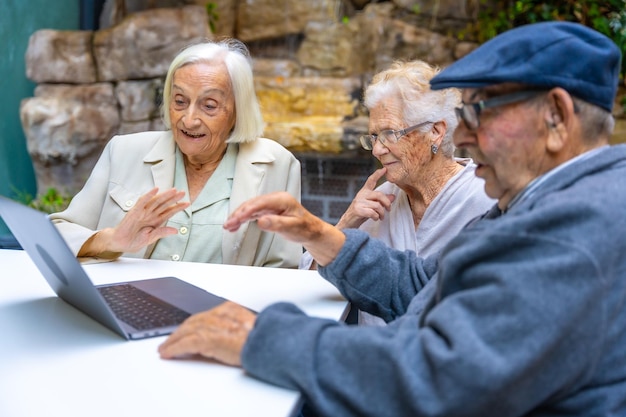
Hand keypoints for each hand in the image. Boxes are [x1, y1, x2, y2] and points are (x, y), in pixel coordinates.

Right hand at [79, 188, 189, 256]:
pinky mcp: (135, 211)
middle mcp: (150, 214)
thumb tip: (176, 230)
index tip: (187, 203)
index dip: (178, 207)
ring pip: (156, 201)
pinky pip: (143, 201)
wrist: (119, 243)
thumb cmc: (133, 240)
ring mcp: (143, 212)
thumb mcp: (151, 238)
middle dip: (174, 198)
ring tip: (174, 190)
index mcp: (155, 221)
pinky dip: (149, 195)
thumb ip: (162, 232)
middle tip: (183, 192)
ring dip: (165, 195)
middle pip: (164, 204)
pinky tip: (155, 190)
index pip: (169, 212)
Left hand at [158, 301, 255, 365]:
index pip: (206, 315)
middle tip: (170, 340)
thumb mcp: (252, 327)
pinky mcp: (206, 339)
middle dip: (179, 331)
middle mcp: (219, 314)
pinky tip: (168, 353)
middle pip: (192, 321)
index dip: (193, 324)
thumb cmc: (264, 339)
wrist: (267, 343)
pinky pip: (184, 344)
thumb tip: (235, 336)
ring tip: (165, 348)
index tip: (187, 330)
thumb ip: (240, 327)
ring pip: (185, 331)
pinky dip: (174, 348)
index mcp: (230, 309)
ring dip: (173, 340)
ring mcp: (212, 326)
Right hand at [223, 192, 344, 265]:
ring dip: (238, 216)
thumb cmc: (305, 228)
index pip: (260, 203)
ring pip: (250, 208)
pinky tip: (235, 225)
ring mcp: (270, 204)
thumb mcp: (292, 228)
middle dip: (238, 214)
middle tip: (228, 224)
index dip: (247, 210)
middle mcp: (275, 199)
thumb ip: (277, 224)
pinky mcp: (268, 211)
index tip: (237, 218)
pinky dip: (243, 219)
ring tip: (228, 226)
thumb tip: (261, 221)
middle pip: (252, 204)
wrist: (311, 231)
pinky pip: (252, 213)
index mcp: (281, 200)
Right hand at [336, 168, 395, 229]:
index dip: (377, 174)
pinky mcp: (358, 210)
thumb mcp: (372, 206)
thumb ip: (381, 201)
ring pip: (377, 205)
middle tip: (389, 209)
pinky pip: (373, 212)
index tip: (384, 169)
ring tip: (381, 217)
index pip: (371, 180)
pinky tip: (375, 218)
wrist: (348, 224)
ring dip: (382, 213)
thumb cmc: (360, 214)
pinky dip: (376, 217)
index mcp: (364, 192)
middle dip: (387, 203)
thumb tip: (393, 196)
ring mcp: (359, 202)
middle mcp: (361, 195)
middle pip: (379, 194)